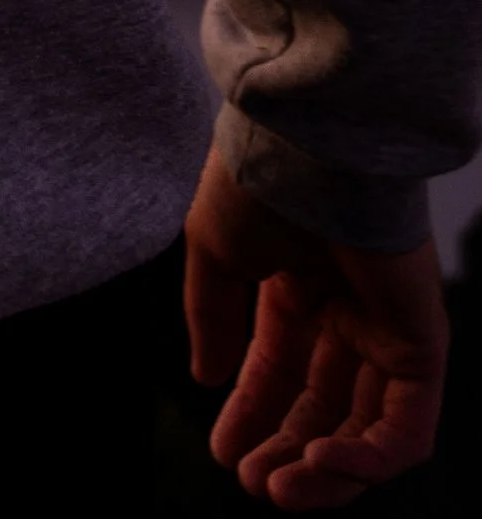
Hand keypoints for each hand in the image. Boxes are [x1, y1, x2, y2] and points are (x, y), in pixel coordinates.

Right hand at [184, 145, 449, 503]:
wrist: (309, 145)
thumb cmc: (258, 179)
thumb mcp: (215, 250)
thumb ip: (213, 315)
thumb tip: (207, 376)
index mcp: (301, 284)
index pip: (281, 371)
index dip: (252, 415)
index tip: (221, 451)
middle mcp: (351, 312)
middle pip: (328, 410)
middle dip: (287, 452)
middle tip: (253, 483)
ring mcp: (390, 331)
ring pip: (370, 432)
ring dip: (327, 473)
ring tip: (278, 489)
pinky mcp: (422, 345)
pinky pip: (408, 429)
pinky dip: (368, 461)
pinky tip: (319, 463)